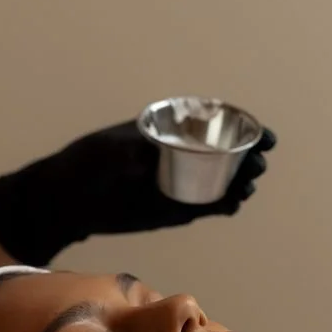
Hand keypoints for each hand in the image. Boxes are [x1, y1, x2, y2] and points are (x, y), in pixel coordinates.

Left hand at [0, 120, 275, 266]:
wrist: (67, 201)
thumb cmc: (83, 165)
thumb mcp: (102, 152)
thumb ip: (125, 152)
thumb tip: (147, 158)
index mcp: (168, 128)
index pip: (214, 122)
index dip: (243, 125)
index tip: (263, 134)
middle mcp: (179, 154)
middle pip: (227, 151)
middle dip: (249, 156)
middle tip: (257, 164)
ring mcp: (179, 182)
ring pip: (222, 180)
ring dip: (240, 181)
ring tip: (247, 186)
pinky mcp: (175, 208)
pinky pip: (207, 205)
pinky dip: (223, 204)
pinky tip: (233, 204)